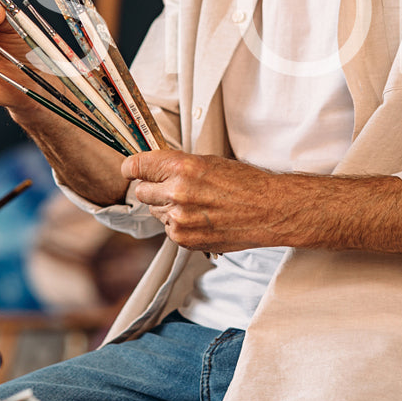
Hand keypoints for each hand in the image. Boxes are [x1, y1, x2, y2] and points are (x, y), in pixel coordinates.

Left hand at [122, 150, 282, 252]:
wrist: (269, 210)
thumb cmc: (245, 183)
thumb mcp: (208, 162)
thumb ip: (177, 165)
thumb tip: (153, 168)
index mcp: (182, 168)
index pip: (137, 166)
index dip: (132, 168)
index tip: (132, 170)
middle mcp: (177, 193)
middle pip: (141, 191)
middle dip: (153, 188)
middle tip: (173, 188)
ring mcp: (179, 219)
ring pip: (155, 211)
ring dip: (168, 208)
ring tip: (196, 205)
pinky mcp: (184, 239)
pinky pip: (168, 229)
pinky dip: (179, 225)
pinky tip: (201, 219)